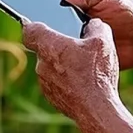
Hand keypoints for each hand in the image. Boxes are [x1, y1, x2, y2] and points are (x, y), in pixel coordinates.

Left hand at [20, 17, 132, 132]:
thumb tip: (93, 24)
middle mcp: (42, 65)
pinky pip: (55, 83)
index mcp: (50, 46)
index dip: (34, 25)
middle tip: (77, 48)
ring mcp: (44, 83)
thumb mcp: (103, 42)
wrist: (96, 109)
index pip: (29, 30)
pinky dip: (66, 81)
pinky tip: (83, 82)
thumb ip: (96, 26)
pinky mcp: (51, 97)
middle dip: (58, 47)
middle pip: (43, 49)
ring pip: (49, 67)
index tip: (42, 25)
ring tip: (84, 68)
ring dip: (62, 65)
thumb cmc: (97, 74)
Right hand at [44, 0, 132, 69]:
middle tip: (31, 18)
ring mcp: (73, 37)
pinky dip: (56, 51)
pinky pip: (62, 53)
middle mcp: (71, 18)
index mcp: (75, 1)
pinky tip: (52, 50)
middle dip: (38, 17)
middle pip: (46, 17)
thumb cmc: (127, 12)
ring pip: (51, 36)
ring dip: (47, 35)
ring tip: (43, 34)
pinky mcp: (78, 54)